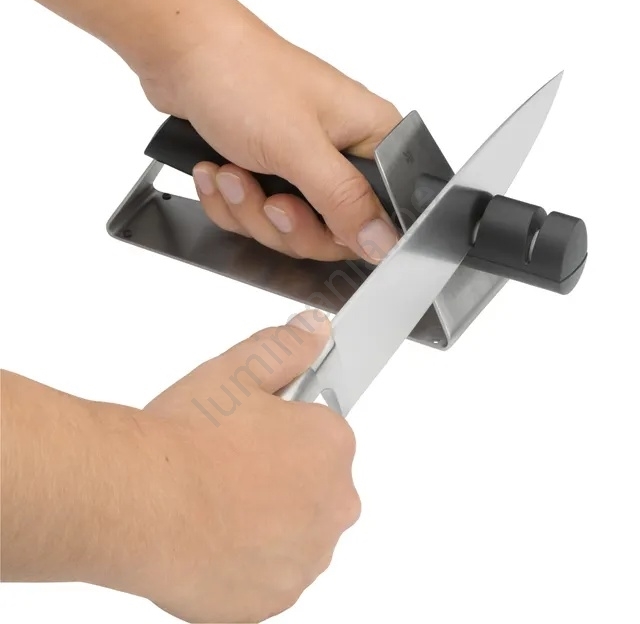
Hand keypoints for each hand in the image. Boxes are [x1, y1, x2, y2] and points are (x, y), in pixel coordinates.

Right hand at [137, 310, 359, 622]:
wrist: (135, 501)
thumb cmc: (185, 440)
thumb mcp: (238, 369)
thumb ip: (287, 346)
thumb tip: (315, 330)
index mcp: (331, 446)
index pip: (323, 433)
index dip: (285, 429)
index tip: (257, 433)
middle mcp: (334, 505)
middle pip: (314, 484)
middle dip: (282, 474)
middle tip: (231, 465)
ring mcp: (306, 557)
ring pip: (294, 530)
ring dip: (268, 519)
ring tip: (217, 501)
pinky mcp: (274, 598)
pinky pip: (270, 572)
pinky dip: (249, 559)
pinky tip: (213, 537)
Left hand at [141, 0, 401, 262]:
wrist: (181, 53)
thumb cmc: (243, 75)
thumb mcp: (300, 146)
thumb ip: (345, 199)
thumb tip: (383, 241)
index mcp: (370, 139)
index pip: (379, 216)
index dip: (344, 233)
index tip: (309, 217)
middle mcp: (341, 157)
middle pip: (328, 234)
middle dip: (284, 222)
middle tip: (267, 196)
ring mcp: (303, 168)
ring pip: (286, 230)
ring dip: (249, 209)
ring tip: (230, 172)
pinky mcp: (269, 175)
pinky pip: (256, 219)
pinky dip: (230, 203)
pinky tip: (217, 172)